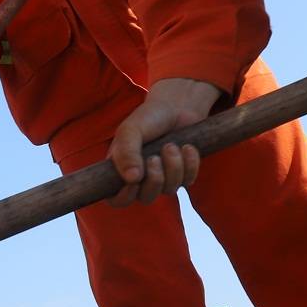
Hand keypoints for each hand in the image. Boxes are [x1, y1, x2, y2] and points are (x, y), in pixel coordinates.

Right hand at [106, 78, 225, 205]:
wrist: (178, 106)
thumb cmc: (149, 118)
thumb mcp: (130, 130)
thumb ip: (126, 152)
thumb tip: (131, 179)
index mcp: (121, 169)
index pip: (116, 199)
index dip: (124, 197)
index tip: (134, 181)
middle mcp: (141, 178)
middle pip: (146, 198)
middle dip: (155, 179)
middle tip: (155, 157)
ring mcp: (164, 177)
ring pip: (169, 190)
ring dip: (173, 167)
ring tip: (172, 145)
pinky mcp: (184, 174)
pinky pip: (188, 181)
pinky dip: (190, 164)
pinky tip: (187, 147)